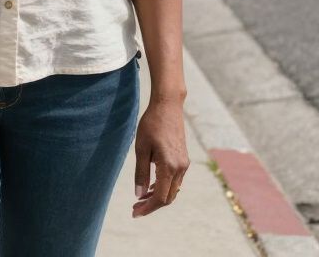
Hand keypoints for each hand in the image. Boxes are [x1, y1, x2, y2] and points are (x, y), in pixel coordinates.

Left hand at [132, 97, 188, 217]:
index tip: (135, 212)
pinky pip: (175, 180)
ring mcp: (184, 164)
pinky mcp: (183, 158)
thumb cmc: (151, 124)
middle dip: (152, 204)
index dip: (148, 208)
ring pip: (173, 189)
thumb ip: (141, 173)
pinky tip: (151, 185)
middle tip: (135, 207)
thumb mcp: (141, 148)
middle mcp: (180, 168)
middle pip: (168, 197)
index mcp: (169, 166)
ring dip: (158, 196)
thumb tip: (139, 195)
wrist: (168, 106)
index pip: (160, 197)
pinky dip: (164, 186)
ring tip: (141, 197)